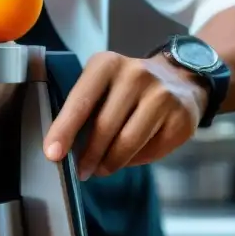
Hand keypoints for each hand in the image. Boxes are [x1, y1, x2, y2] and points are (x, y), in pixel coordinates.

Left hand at [43, 51, 207, 178]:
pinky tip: (130, 157)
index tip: (52, 154)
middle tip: (82, 171)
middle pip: (105, 127)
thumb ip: (84, 108)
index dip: (65, 130)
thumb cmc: (126, 88)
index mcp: (107, 64)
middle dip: (89, 155)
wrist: (179, 79)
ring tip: (101, 169)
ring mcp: (163, 96)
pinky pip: (151, 151)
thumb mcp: (102, 84)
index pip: (81, 101)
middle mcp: (136, 75)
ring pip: (128, 143)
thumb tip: (63, 148)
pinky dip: (135, 160)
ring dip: (110, 163)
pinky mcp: (181, 118)